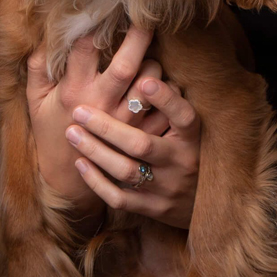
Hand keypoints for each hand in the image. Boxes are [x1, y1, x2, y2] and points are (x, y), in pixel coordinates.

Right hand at [26, 25, 165, 217]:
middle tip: (148, 18)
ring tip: (149, 58)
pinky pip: (166, 106)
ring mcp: (127, 122)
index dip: (97, 26)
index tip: (108, 9)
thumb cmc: (51, 133)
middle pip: (128, 64)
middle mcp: (103, 105)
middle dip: (140, 36)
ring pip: (152, 81)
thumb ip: (38, 70)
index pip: (86, 50)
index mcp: (75, 92)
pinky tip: (160, 85)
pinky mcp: (145, 135)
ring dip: (155, 64)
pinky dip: (168, 90)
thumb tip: (44, 39)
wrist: (68, 181)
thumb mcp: (36, 102)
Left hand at [68, 75, 200, 229]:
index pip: (183, 116)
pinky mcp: (153, 209)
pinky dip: (97, 181)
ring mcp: (167, 188)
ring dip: (96, 151)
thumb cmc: (189, 152)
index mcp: (193, 137)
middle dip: (107, 128)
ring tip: (72, 132)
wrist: (204, 203)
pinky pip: (120, 198)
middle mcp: (182, 162)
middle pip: (141, 145)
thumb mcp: (190, 129)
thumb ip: (171, 106)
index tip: (144, 80)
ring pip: (126, 171)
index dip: (166, 100)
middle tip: (79, 110)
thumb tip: (145, 68)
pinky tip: (80, 163)